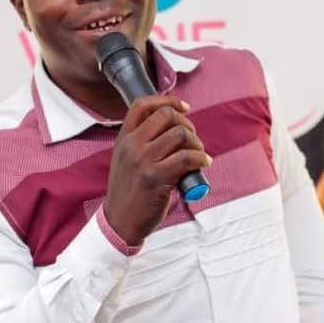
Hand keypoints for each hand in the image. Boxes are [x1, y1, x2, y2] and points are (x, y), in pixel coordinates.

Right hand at [103, 95, 210, 246]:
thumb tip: (174, 128)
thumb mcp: (126, 161)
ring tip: (198, 155)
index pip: (142, 104)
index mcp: (123, 139)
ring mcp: (142, 160)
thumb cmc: (129, 193)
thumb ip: (141, 143)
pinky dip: (201, 158)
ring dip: (196, 143)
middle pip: (166, 115)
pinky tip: (203, 164)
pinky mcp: (156, 177)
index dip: (167, 100)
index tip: (184, 108)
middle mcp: (131, 145)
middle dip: (186, 124)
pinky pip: (187, 157)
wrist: (120, 222)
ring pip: (180, 134)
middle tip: (192, 140)